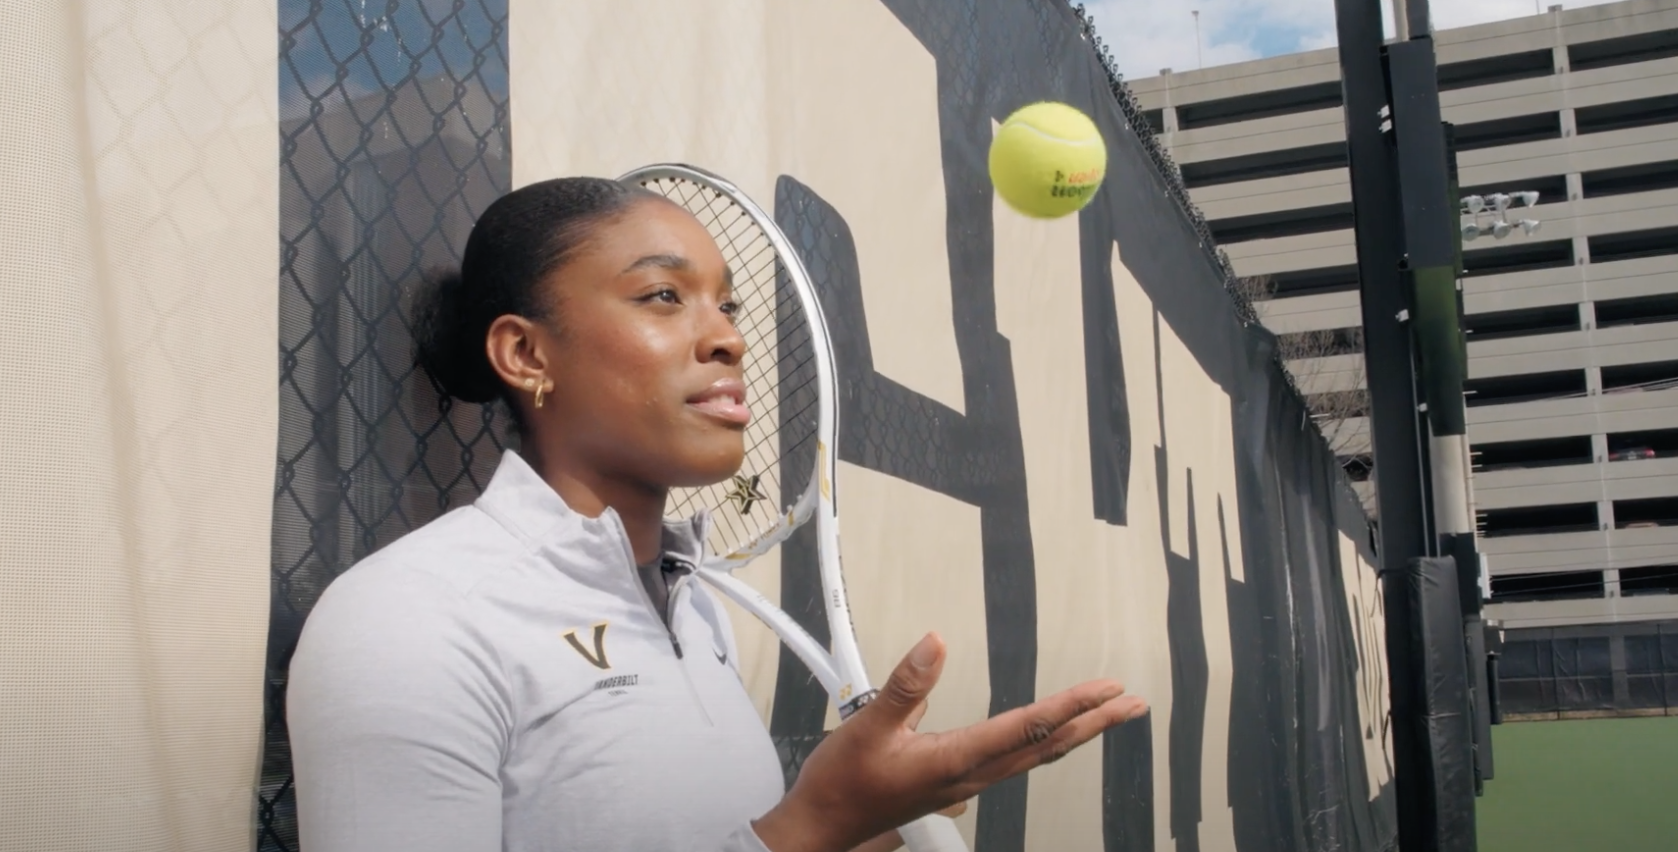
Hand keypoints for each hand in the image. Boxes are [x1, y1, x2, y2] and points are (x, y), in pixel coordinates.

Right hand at [752, 632, 1147, 851]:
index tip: (1107, 688)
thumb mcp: (867, 726)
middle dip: (1094, 722)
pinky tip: (1052, 735)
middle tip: (1132, 703)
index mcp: (956, 760)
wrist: (823, 827)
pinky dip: (1045, 742)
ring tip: (1107, 714)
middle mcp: (970, 775)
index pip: (1028, 727)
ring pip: (1035, 755)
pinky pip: (1014, 760)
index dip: (1072, 704)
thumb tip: (936, 644)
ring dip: (1077, 732)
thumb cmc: (843, 785)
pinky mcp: (956, 782)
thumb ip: (905, 684)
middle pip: (1047, 745)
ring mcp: (966, 782)